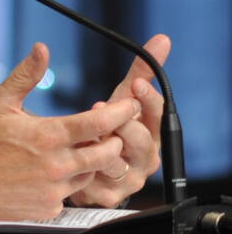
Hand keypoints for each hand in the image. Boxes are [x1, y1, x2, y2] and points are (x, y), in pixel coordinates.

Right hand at [0, 43, 138, 221]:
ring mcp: (55, 189)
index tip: (129, 106)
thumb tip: (42, 49)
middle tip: (108, 131)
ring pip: (94, 174)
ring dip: (94, 162)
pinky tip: (54, 173)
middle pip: (109, 152)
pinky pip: (74, 193)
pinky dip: (71, 181)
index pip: (100, 123)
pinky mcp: (51, 208)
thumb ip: (26, 75)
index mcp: (47, 135)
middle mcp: (56, 164)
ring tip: (78, 151)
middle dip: (115, 139)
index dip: (122, 112)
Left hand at [69, 34, 170, 208]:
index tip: (136, 84)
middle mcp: (144, 157)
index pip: (158, 114)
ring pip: (117, 162)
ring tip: (84, 134)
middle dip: (122, 123)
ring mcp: (128, 178)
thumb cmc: (106, 127)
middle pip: (140, 140)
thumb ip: (138, 73)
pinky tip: (72, 161)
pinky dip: (83, 169)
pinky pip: (95, 182)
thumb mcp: (119, 99)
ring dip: (100, 147)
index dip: (148, 99)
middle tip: (99, 108)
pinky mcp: (107, 194)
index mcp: (150, 132)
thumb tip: (161, 39)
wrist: (82, 164)